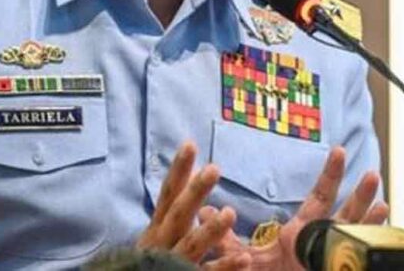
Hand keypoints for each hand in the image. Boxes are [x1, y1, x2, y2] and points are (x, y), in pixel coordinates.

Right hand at [137, 140, 250, 267]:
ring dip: (210, 230)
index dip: (178, 169)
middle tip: (214, 168)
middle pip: (178, 214)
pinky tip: (244, 258)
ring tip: (229, 213)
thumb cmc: (158, 257)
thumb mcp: (163, 231)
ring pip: (191, 246)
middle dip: (195, 192)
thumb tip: (193, 171)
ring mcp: (173, 262)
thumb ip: (177, 205)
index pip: (169, 193)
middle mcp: (163, 242)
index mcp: (159, 227)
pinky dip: (224, 267)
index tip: (190, 144)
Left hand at [200, 146, 388, 269]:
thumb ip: (225, 238)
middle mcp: (321, 243)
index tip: (340, 150)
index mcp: (301, 234)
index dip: (331, 174)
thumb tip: (204, 211)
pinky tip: (379, 245)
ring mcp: (330, 260)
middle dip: (359, 196)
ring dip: (368, 226)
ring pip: (353, 240)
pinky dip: (367, 253)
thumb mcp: (243, 259)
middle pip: (344, 215)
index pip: (320, 197)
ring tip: (382, 207)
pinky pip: (354, 262)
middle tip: (371, 173)